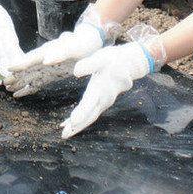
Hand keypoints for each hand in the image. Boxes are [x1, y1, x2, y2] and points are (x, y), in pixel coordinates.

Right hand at [6, 8, 121, 97]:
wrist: (90, 42)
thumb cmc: (82, 43)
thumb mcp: (73, 47)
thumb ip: (60, 53)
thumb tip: (45, 60)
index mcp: (48, 51)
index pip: (31, 58)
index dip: (20, 63)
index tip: (9, 68)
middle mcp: (44, 58)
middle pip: (27, 68)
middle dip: (15, 75)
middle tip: (3, 82)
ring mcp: (47, 67)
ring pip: (29, 75)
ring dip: (19, 82)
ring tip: (7, 88)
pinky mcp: (51, 73)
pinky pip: (37, 82)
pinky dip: (28, 88)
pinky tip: (19, 94)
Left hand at [60, 24, 166, 138]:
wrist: (128, 63)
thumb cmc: (112, 59)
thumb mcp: (101, 58)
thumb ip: (89, 64)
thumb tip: (76, 70)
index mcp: (101, 89)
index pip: (90, 103)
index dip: (82, 113)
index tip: (73, 122)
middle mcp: (104, 99)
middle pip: (90, 116)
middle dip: (78, 126)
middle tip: (64, 135)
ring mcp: (103, 102)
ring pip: (90, 117)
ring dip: (79, 126)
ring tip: (65, 134)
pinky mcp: (101, 101)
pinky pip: (91, 114)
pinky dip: (81, 119)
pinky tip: (70, 124)